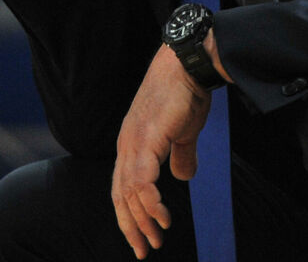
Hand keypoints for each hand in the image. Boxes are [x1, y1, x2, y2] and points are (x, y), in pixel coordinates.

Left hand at [112, 44, 210, 258]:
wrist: (187, 65)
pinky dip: (149, 202)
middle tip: (145, 250)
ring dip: (141, 219)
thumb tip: (183, 176)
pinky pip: (141, 180)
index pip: (122, 187)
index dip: (129, 214)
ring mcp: (133, 142)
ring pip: (128, 192)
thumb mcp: (183, 132)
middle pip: (120, 195)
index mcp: (132, 144)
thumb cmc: (185, 93)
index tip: (141, 238)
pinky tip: (161, 217)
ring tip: (156, 238)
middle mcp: (126, 145)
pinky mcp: (145, 140)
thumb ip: (180, 155)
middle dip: (131, 226)